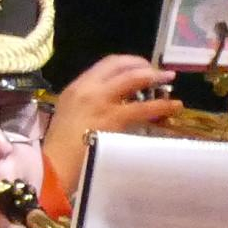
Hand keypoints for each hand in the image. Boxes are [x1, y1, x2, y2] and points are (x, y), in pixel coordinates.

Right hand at [47, 53, 181, 177]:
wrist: (55, 165)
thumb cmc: (60, 146)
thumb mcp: (70, 114)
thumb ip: (89, 102)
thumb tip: (116, 100)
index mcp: (77, 87)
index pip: (107, 63)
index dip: (130, 62)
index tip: (142, 68)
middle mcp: (88, 89)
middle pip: (122, 65)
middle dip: (144, 66)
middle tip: (158, 74)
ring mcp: (101, 101)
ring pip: (134, 79)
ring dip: (155, 78)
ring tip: (169, 81)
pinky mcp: (113, 118)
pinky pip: (144, 108)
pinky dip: (162, 106)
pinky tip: (173, 107)